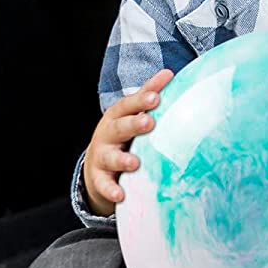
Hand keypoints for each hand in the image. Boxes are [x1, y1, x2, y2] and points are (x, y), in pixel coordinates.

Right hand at [80, 70, 174, 216]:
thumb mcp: (133, 113)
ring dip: (122, 159)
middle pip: (119, 127)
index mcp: (118, 115)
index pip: (128, 104)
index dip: (142, 100)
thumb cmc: (124, 133)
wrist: (98, 164)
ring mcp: (102, 156)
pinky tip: (121, 195)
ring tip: (135, 163)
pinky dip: (111, 190)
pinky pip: (105, 185)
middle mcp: (108, 134)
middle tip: (149, 122)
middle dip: (133, 125)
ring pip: (110, 157)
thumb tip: (169, 72)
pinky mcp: (100, 179)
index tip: (156, 96)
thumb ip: (149, 94)